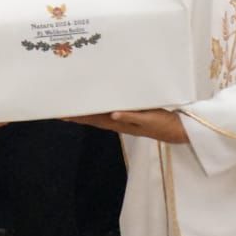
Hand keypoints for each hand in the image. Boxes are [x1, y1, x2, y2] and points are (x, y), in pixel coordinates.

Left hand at [68, 108, 188, 143]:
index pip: (94, 119)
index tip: (62, 114)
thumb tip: (113, 114)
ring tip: (70, 108)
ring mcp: (122, 120)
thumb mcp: (149, 120)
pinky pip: (107, 113)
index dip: (78, 117)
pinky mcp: (128, 116)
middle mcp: (117, 122)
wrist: (177, 130)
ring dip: (84, 112)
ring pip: (98, 116)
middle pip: (91, 118)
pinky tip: (93, 105)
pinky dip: (97, 109)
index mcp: (119, 123)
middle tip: (58, 110)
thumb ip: (131, 117)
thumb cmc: (163, 124)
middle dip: (75, 115)